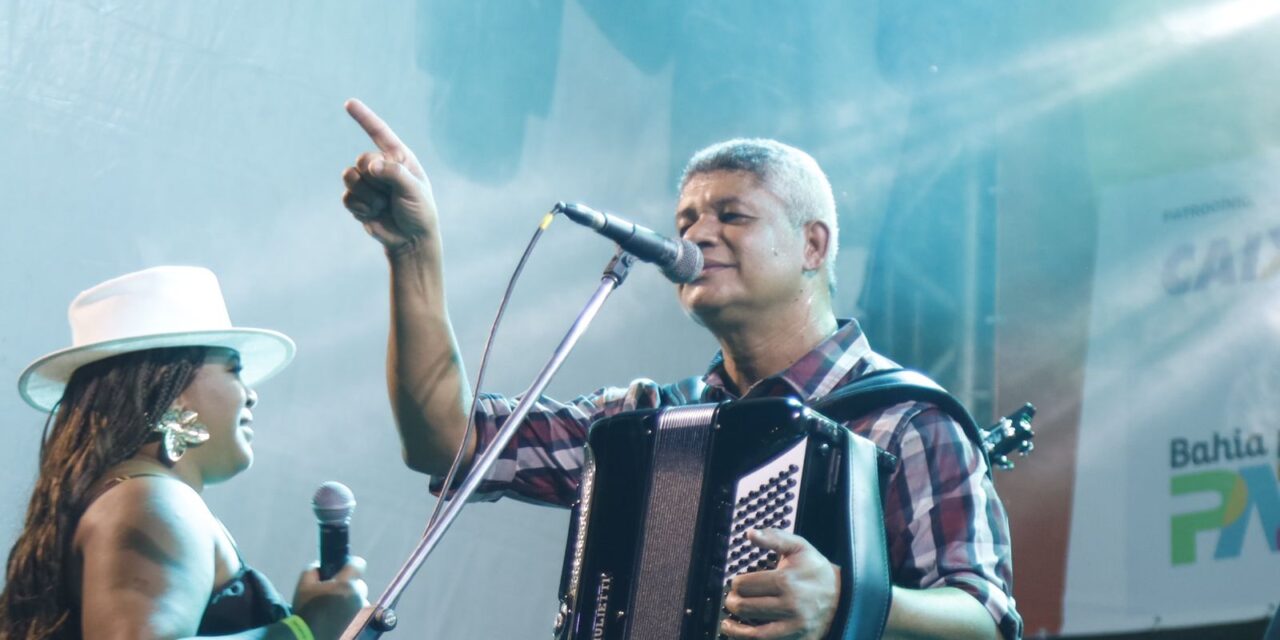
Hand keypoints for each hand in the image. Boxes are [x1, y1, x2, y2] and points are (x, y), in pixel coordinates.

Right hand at [291, 556, 369, 639]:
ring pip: (359, 598)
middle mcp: (358, 595)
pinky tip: (338, 617)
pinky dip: (352, 612)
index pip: (358, 564)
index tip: (342, 568)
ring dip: (350, 599)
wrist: (310, 636)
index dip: (350, 564)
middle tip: (333, 592)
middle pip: (358, 583)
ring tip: (335, 608)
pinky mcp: (361, 621)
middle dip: (347, 585)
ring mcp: (361, 610)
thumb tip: (319, 566)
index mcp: (346, 584)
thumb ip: (312, 569)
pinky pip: (359, 611)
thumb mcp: (303, 585)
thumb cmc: (307, 610)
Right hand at [341, 98, 438, 253]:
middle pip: (362, 159)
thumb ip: (394, 174)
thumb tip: (370, 166)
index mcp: (399, 158)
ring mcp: (368, 183)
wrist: (411, 240)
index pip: (380, 133)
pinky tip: (373, 214)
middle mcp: (381, 166)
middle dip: (374, 178)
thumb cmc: (419, 211)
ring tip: (382, 205)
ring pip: (349, 176)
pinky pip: (346, 196)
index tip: (349, 103)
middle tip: (389, 195)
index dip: (364, 118)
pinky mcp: (357, 200)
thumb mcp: (414, 190)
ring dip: (366, 194)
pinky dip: (360, 207)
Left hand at [721, 529, 839, 639]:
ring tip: (727, 623)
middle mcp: (790, 606)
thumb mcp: (799, 547)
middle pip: (746, 607)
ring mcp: (794, 626)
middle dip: (732, 603)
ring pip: (754, 633)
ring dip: (735, 628)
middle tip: (731, 600)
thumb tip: (751, 533)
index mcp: (786, 581)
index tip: (736, 583)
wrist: (843, 595)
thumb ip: (774, 537)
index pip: (745, 585)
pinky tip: (742, 635)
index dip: (736, 583)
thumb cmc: (816, 570)